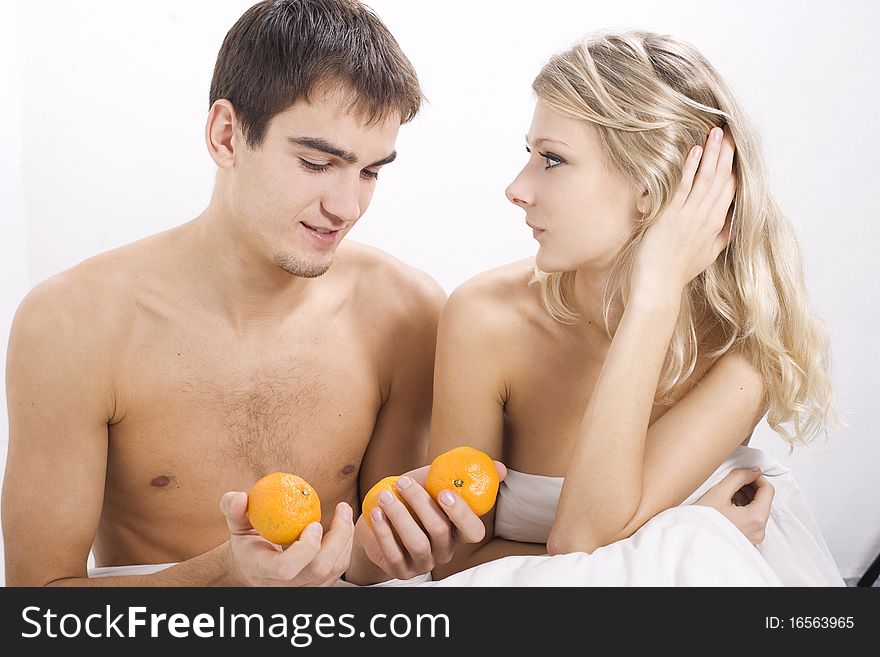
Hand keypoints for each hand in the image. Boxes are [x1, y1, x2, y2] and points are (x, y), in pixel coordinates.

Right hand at [220, 491, 353, 585]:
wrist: (254, 569)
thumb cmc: (246, 543)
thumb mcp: (236, 525)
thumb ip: (233, 509)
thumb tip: (240, 497)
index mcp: (262, 570)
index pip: (286, 568)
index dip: (304, 548)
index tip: (314, 523)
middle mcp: (285, 586)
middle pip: (319, 569)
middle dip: (337, 537)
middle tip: (341, 508)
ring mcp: (304, 588)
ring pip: (335, 569)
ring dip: (346, 538)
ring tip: (344, 511)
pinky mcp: (319, 586)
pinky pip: (340, 568)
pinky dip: (346, 545)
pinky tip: (343, 525)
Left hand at [352, 461, 506, 581]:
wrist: (381, 520)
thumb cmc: (414, 501)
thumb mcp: (435, 484)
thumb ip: (461, 475)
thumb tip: (500, 467)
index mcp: (459, 532)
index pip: (472, 531)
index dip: (461, 514)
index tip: (444, 492)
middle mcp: (445, 551)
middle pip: (439, 531)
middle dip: (421, 504)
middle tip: (404, 483)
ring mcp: (423, 563)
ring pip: (417, 543)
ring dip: (400, 517)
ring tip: (386, 496)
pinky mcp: (400, 570)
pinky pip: (394, 554)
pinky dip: (384, 532)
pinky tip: (376, 514)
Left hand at [631, 126, 735, 297]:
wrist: (658, 288)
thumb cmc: (677, 273)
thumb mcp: (707, 255)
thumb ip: (721, 236)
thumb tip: (732, 222)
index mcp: (716, 226)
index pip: (731, 190)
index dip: (734, 168)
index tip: (737, 149)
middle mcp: (707, 219)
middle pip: (723, 180)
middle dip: (728, 154)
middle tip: (732, 130)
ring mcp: (691, 217)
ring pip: (707, 179)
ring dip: (712, 154)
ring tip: (718, 131)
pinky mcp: (672, 218)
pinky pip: (684, 188)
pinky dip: (691, 168)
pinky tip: (695, 150)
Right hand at [694, 467, 773, 544]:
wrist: (691, 540)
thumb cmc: (702, 521)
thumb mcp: (719, 492)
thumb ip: (739, 477)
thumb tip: (752, 471)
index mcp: (756, 518)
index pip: (768, 490)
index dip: (756, 477)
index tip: (745, 472)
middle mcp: (759, 531)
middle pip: (763, 501)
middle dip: (750, 488)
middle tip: (733, 482)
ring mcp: (754, 538)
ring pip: (757, 510)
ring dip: (745, 498)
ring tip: (727, 494)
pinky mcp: (747, 541)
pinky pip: (751, 520)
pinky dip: (743, 509)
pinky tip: (727, 505)